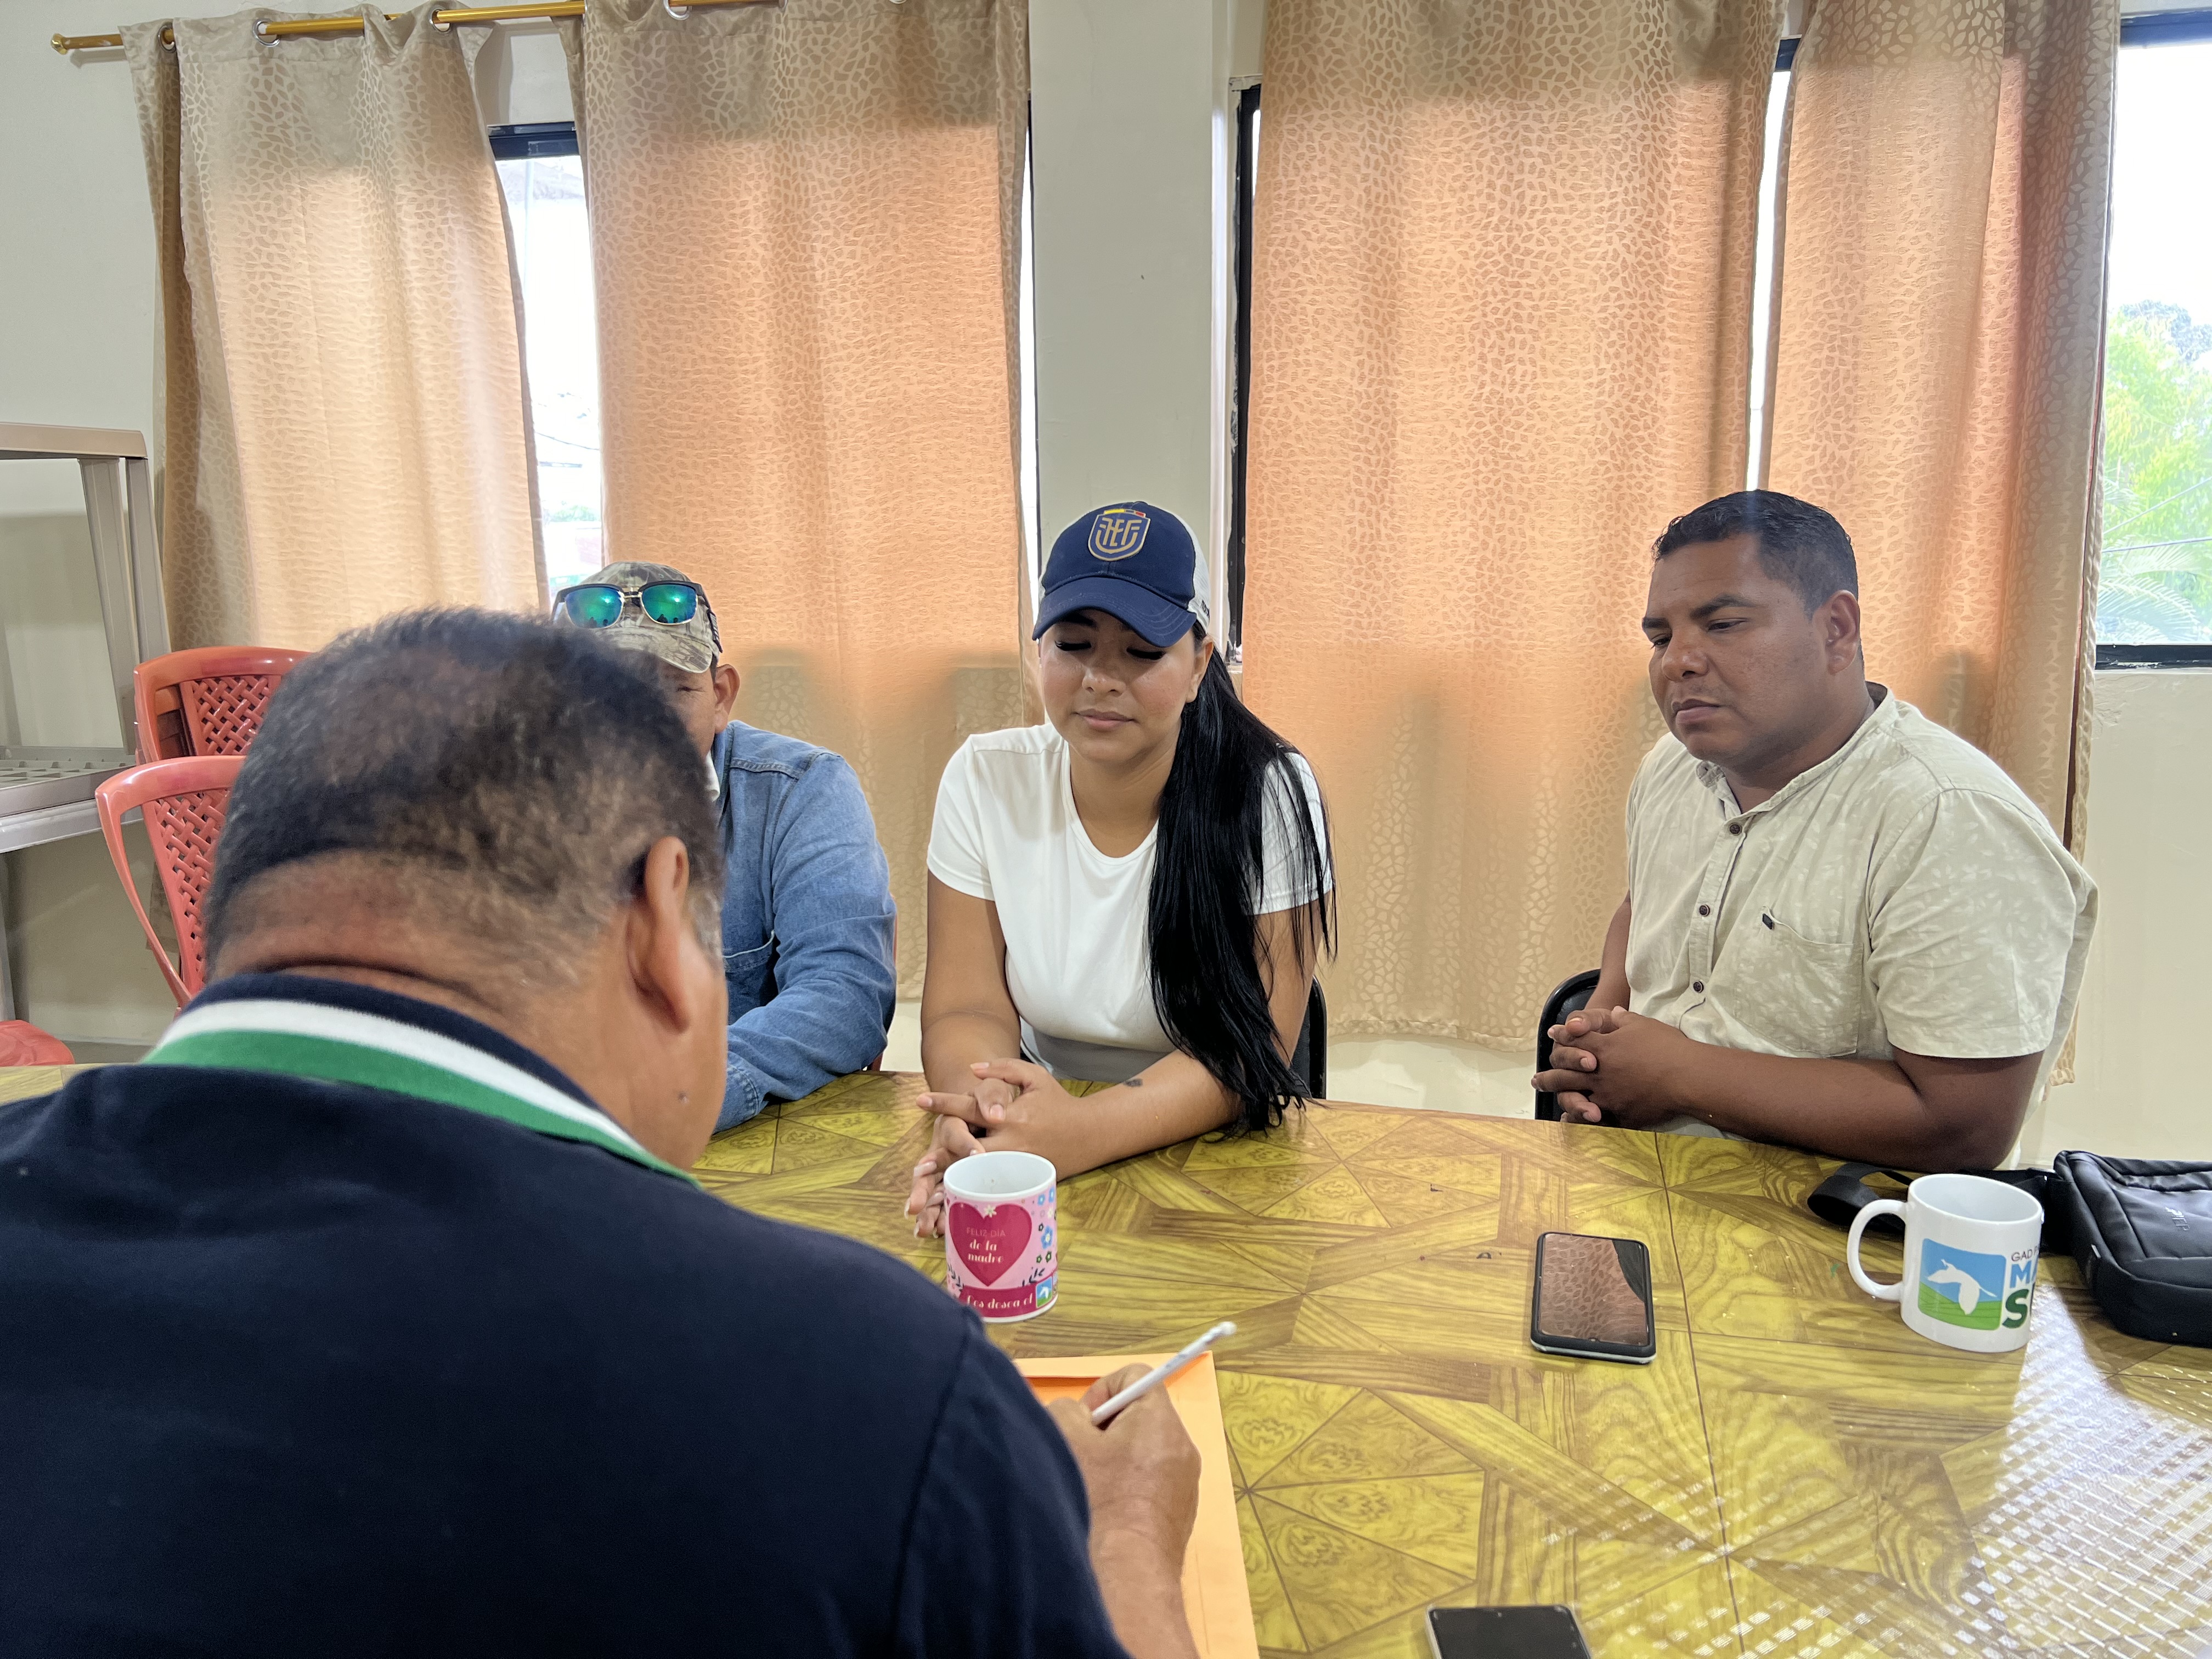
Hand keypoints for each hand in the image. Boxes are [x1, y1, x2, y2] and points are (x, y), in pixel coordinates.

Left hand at [905, 1060, 1085, 1235]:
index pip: (970, 1108)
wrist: (1089, 1133)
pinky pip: (994, 1186)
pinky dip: (975, 1190)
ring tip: (931, 1188)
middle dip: (943, 1158)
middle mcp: (1011, 1141)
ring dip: (955, 1180)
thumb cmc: (1058, 1102)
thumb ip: (1003, 1069)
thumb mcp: (1035, 1077)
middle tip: (918, 1167)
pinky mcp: (1023, 1178)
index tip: (919, 1100)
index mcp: (1010, 1114)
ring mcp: (1017, 1164)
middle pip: (969, 1151)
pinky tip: (958, 1198)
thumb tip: (972, 1069)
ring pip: (981, 1173)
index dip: (943, 1104)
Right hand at [1047, 1363, 1200, 1589]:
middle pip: (1139, 1414)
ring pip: (1143, 1450)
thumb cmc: (1100, 1502)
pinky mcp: (1180, 1511)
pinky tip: (1108, 1511)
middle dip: (1105, 1429)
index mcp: (1159, 1419)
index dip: (1103, 1390)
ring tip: (1094, 1487)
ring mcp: (1185, 1481)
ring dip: (1115, 1460)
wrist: (1127, 1571)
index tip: (1085, 1423)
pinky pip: (1152, 1481)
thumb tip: (1073, 1414)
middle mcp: (1181, 1445)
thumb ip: (1065, 1410)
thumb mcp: (1067, 1441)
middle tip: (1084, 1456)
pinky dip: (1128, 1486)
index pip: (1135, 1375)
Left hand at [1532, 1006, 1694, 1128]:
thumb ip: (1622, 1020)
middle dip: (1548, 1076)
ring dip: (1561, 1100)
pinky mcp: (1621, 1114)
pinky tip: (1575, 1125)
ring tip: (1552, 1105)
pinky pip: (1598, 1121)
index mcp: (1603, 1048)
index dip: (1562, 1036)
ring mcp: (1608, 1096)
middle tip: (1535, 1080)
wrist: (1687, 1076)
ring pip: (1576, 1099)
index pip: (1575, 1040)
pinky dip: (1584, 1123)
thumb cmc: (1667, 1046)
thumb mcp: (1642, 1024)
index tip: (1552, 1034)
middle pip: (1566, 1073)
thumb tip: (1613, 1012)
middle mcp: (1599, 1073)